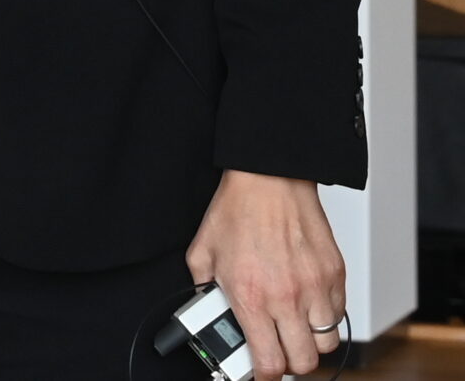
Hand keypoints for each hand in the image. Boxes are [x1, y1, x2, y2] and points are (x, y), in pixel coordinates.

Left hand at [187, 170, 345, 379]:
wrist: (269, 180)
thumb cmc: (236, 212)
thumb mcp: (202, 254)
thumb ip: (203, 288)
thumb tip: (207, 310)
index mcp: (251, 297)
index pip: (269, 362)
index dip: (264, 376)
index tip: (260, 373)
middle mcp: (287, 298)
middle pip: (304, 362)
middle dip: (290, 363)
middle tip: (278, 350)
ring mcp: (315, 288)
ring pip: (326, 343)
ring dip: (309, 341)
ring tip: (293, 326)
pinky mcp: (335, 276)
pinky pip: (339, 314)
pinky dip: (325, 317)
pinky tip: (307, 302)